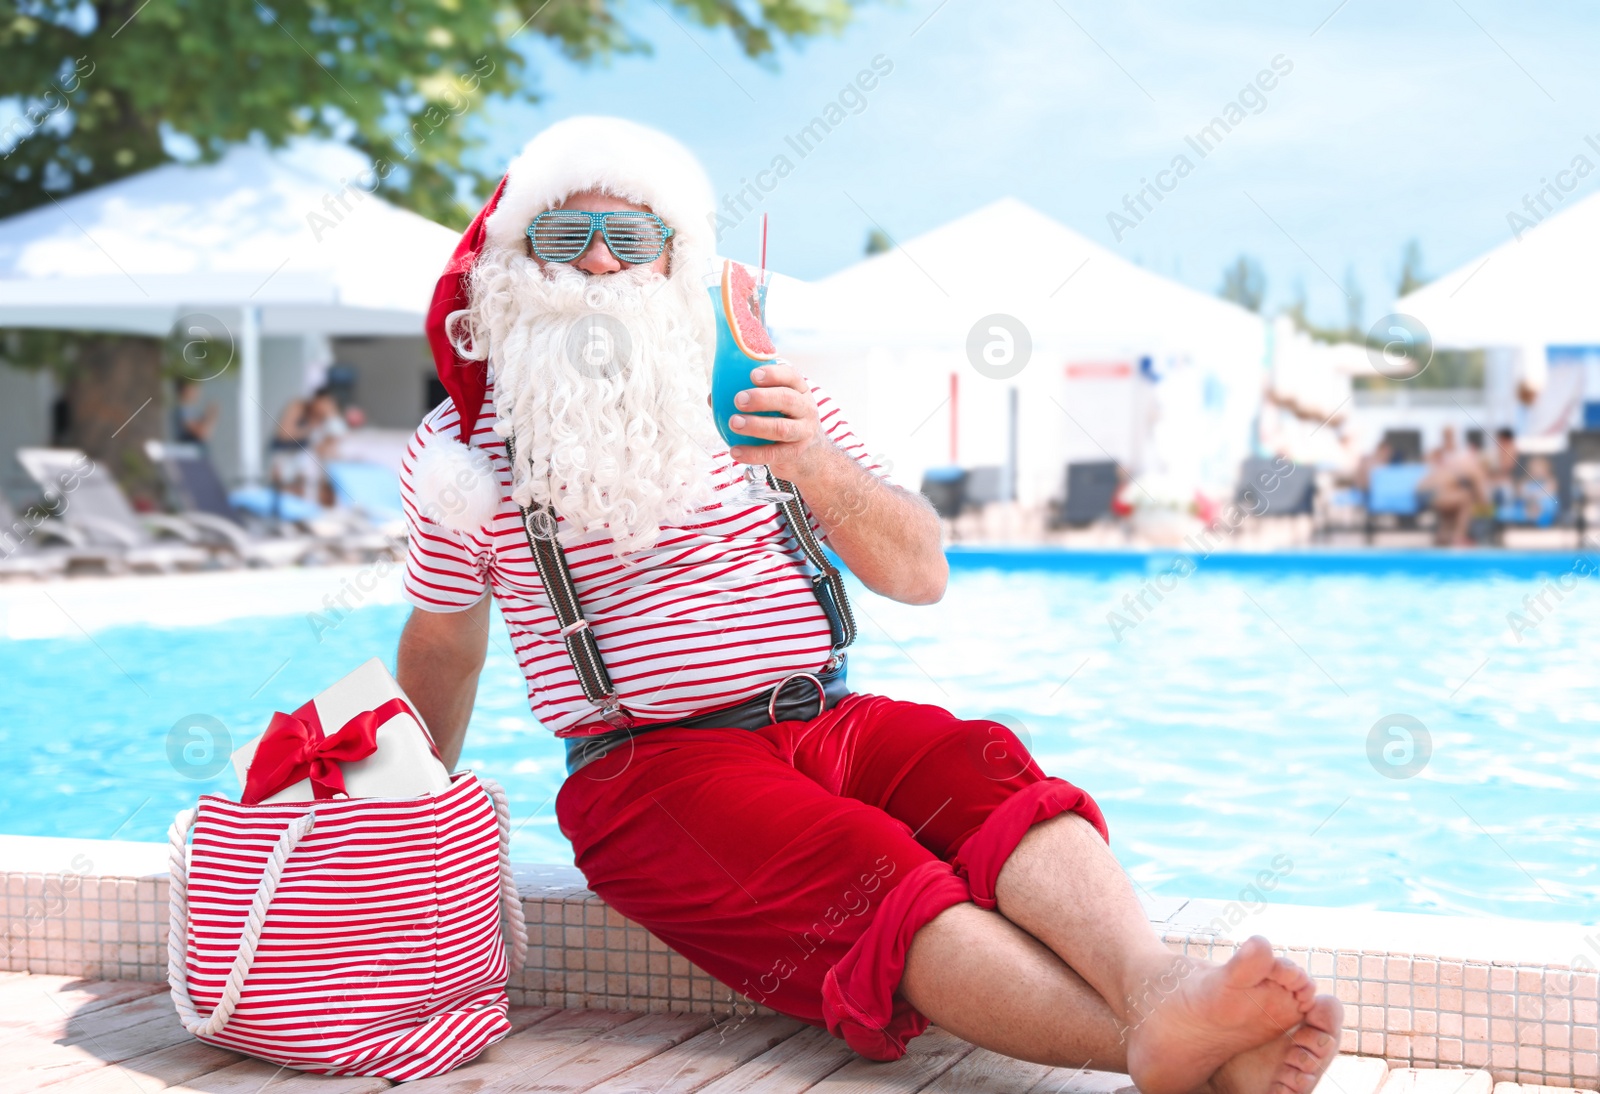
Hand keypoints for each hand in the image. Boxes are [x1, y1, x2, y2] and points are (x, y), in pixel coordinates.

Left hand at [727, 361, 825, 481]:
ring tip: (733, 423)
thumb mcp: (775, 406)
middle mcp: (805, 408)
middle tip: (738, 399)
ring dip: (755, 425)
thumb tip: (713, 396)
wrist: (809, 455)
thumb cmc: (783, 421)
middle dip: (761, 398)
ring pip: (781, 428)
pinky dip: (753, 453)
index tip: (752, 374)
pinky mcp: (795, 453)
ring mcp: (803, 432)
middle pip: (787, 399)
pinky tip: (735, 451)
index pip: (791, 376)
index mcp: (799, 390)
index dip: (773, 374)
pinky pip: (773, 454)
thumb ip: (749, 398)